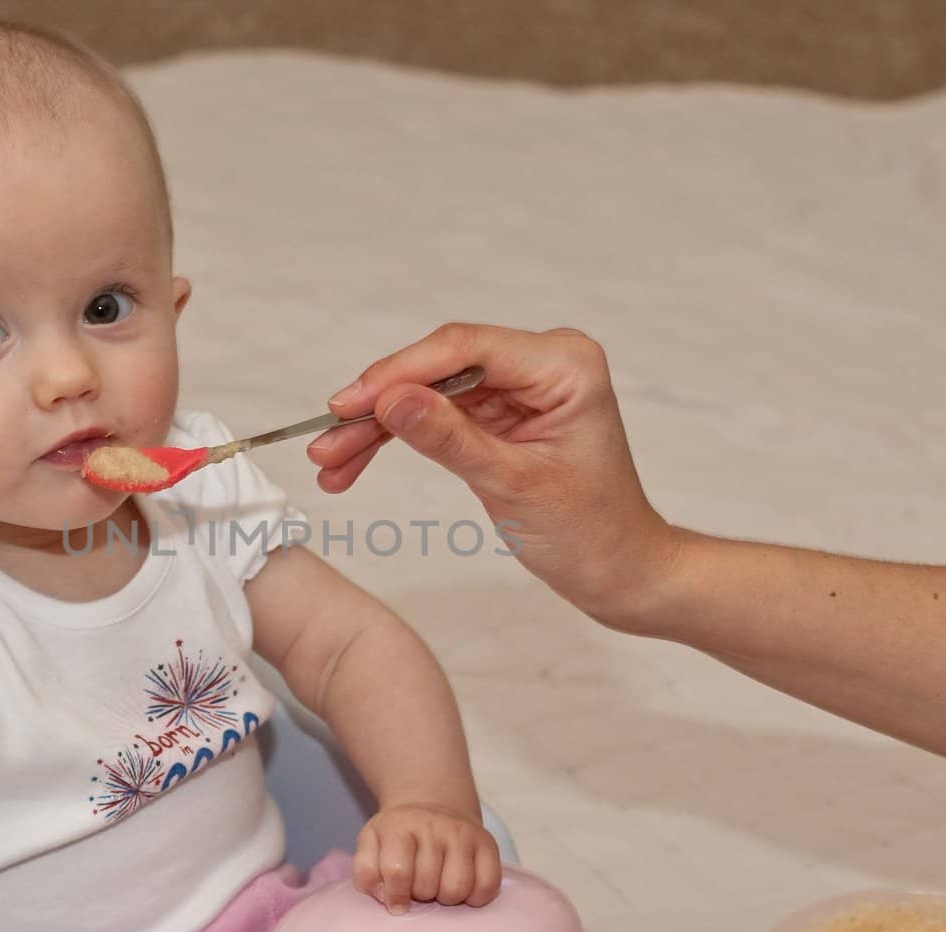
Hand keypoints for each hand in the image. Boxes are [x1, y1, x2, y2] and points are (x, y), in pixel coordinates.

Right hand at [309, 323, 681, 628]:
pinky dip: (398, 440)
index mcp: (564, 365)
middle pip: (438, 368)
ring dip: (377, 428)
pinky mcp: (500, 412)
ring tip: (330, 462)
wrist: (619, 570)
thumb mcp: (513, 486)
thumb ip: (450, 438)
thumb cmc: (590, 532)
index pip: (465, 348)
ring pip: (428, 393)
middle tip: (327, 440)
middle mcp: (542, 363)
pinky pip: (437, 416)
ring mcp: (519, 386)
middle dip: (378, 406)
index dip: (399, 373)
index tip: (348, 403)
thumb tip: (390, 400)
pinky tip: (354, 463)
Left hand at [352, 801, 500, 914]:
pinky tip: (463, 887)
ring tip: (439, 886)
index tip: (396, 903)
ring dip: (446, 898)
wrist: (432, 808)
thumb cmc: (398, 836)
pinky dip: (475, 896)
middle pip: (428, 885)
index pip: (397, 871)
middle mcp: (434, 824)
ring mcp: (463, 833)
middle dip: (420, 895)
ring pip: (458, 888)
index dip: (395, 896)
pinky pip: (487, 885)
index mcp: (399, 824)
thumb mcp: (371, 844)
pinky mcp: (487, 843)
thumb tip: (383, 896)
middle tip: (418, 886)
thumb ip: (366, 870)